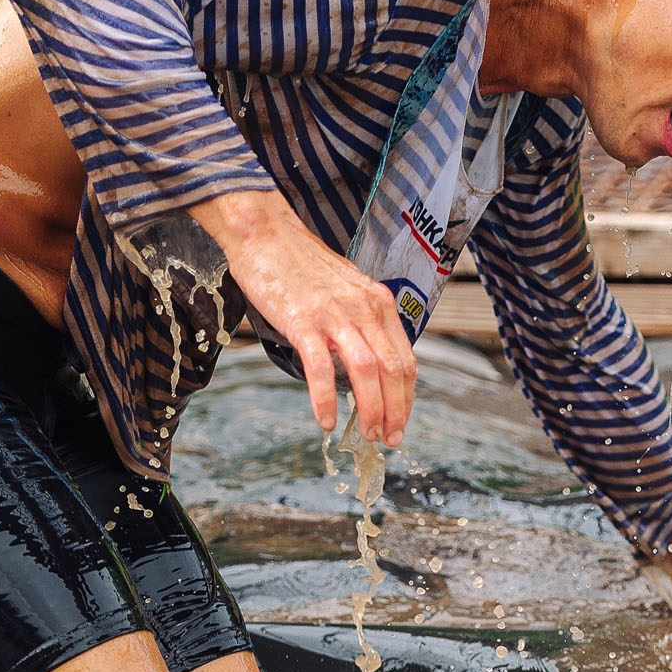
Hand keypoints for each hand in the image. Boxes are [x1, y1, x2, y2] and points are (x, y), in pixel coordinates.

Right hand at [190, 189, 415, 445]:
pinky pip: (322, 369)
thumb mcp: (345, 288)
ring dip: (370, 410)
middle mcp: (364, 308)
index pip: (406, 359)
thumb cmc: (300, 263)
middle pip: (393, 370)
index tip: (401, 420)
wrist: (265, 233)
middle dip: (396, 411)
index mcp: (378, 302)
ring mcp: (335, 315)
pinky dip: (326, 400)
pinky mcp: (304, 322)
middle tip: (389, 439)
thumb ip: (360, 319)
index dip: (406, 396)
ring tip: (367, 436)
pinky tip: (324, 421)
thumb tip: (366, 359)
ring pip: (366, 373)